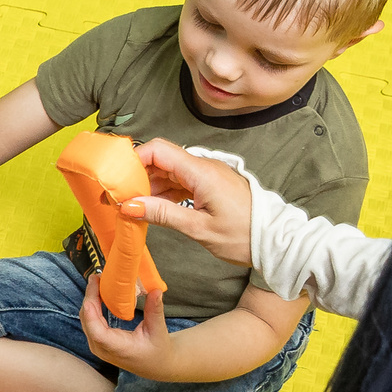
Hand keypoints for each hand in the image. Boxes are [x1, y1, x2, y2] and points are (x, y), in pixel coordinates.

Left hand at [79, 282, 175, 377]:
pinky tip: (98, 292)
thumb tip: (156, 290)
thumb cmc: (157, 349)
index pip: (98, 334)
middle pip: (88, 322)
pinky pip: (90, 321)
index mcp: (118, 349)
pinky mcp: (97, 341)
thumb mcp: (158, 330)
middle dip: (90, 298)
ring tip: (97, 281)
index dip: (91, 314)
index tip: (91, 296)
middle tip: (96, 278)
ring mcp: (97, 346)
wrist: (154, 364)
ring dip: (90, 299)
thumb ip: (155, 310)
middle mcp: (103, 349)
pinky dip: (92, 305)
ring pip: (86, 320)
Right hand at [124, 139, 252, 266]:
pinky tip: (153, 206)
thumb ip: (162, 214)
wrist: (274, 241)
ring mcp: (207, 175)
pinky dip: (164, 191)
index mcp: (201, 172)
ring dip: (149, 185)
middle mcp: (203, 167)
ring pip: (169, 170)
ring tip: (131, 204)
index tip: (117, 178)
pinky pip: (180, 181)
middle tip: (117, 195)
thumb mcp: (199, 228)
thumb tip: (129, 206)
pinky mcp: (209, 185)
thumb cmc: (244, 236)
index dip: (134, 159)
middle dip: (137, 174)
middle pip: (161, 158)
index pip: (159, 149)